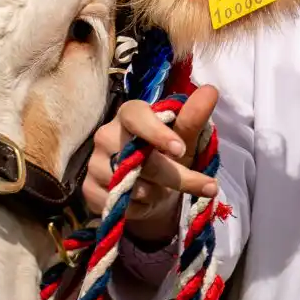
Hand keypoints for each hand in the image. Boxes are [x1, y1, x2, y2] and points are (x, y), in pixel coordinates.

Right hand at [81, 88, 219, 242]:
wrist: (152, 194)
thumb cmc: (169, 158)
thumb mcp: (185, 140)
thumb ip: (193, 118)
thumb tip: (210, 90)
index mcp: (129, 115)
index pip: (135, 115)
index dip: (156, 132)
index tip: (180, 149)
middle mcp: (106, 135)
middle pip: (138, 157)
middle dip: (175, 176)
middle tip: (208, 187)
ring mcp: (94, 163)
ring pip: (130, 184)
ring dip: (156, 193)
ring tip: (163, 191)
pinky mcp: (88, 190)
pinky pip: (119, 204)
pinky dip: (140, 208)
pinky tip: (145, 203)